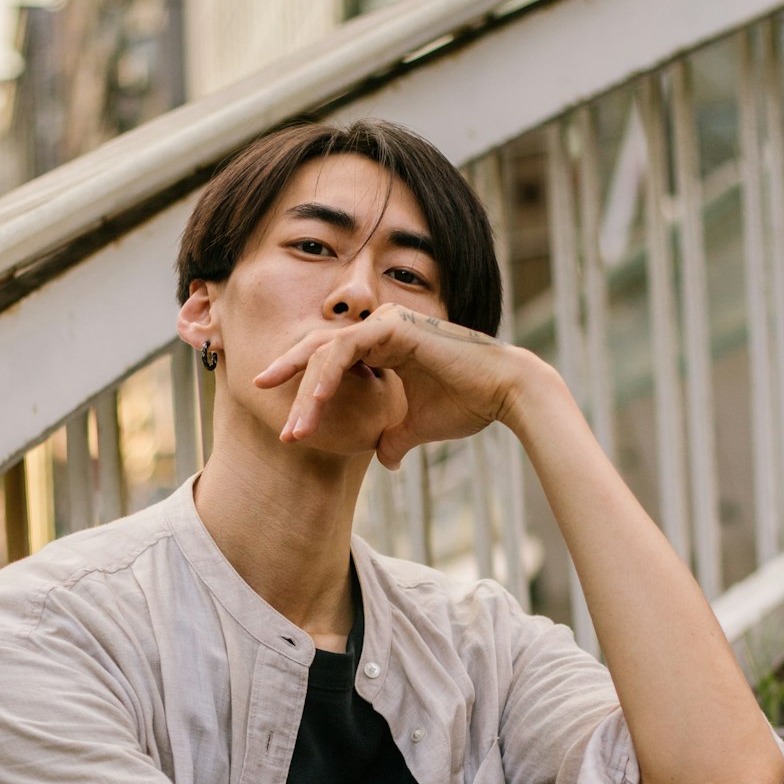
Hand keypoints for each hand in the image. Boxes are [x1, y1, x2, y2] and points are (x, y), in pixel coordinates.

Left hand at [253, 303, 517, 468]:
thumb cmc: (466, 405)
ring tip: (295, 430)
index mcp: (382, 345)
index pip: (330, 362)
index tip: (289, 426)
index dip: (304, 390)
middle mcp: (379, 327)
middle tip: (279, 424)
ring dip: (305, 393)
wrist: (504, 395)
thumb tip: (385, 461)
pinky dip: (326, 377)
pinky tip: (313, 405)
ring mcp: (384, 322)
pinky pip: (345, 349)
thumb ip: (394, 439)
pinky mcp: (391, 327)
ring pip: (326, 352)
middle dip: (291, 386)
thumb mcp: (417, 427)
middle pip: (319, 353)